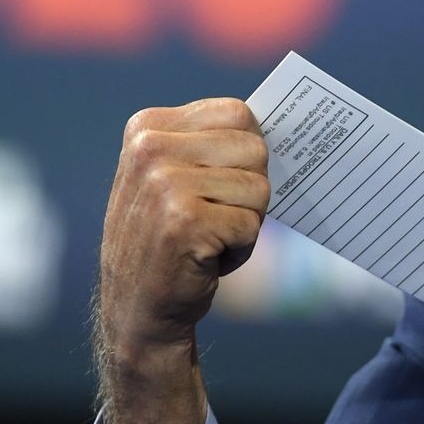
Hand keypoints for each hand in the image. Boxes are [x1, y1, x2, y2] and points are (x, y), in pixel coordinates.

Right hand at [95, 98, 268, 423]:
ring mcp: (164, 184)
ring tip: (207, 239)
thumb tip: (286, 122)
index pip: (237, 113)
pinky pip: (251, 225)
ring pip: (259, 188)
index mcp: (147, 127)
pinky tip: (205, 260)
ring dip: (245, 222)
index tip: (220, 181)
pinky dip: (240, 250)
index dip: (247, 153)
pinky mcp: (185, 221)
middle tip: (212, 217)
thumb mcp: (171, 176)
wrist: (137, 310)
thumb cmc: (169, 238)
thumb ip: (211, 144)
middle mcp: (151, 149)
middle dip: (249, 191)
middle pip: (255, 149)